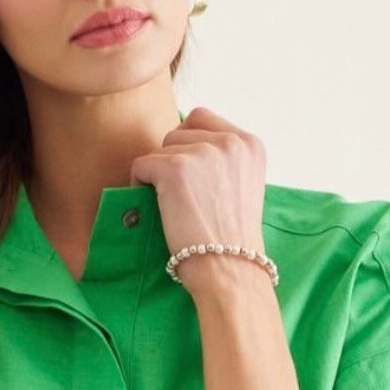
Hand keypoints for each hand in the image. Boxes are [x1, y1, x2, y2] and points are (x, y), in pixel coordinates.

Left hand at [128, 106, 268, 293]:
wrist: (230, 270)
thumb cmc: (231, 240)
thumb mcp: (242, 186)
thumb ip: (223, 160)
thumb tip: (182, 144)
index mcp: (250, 143)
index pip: (201, 119)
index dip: (188, 148)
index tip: (194, 182)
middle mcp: (230, 141)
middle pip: (178, 131)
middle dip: (173, 161)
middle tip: (183, 198)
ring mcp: (203, 152)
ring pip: (160, 148)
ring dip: (159, 175)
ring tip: (175, 207)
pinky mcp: (176, 167)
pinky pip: (141, 165)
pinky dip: (140, 186)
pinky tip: (158, 210)